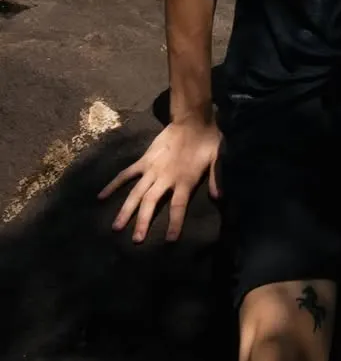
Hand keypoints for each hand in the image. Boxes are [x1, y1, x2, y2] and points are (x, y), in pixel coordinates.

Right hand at [98, 115, 221, 243]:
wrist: (193, 119)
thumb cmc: (207, 140)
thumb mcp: (217, 157)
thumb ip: (216, 177)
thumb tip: (219, 197)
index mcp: (185, 179)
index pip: (179, 207)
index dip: (175, 224)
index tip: (169, 241)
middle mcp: (165, 177)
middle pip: (152, 203)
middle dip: (143, 222)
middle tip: (135, 240)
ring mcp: (152, 168)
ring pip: (136, 192)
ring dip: (126, 210)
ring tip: (115, 227)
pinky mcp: (144, 160)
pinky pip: (126, 173)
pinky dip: (113, 184)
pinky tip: (101, 196)